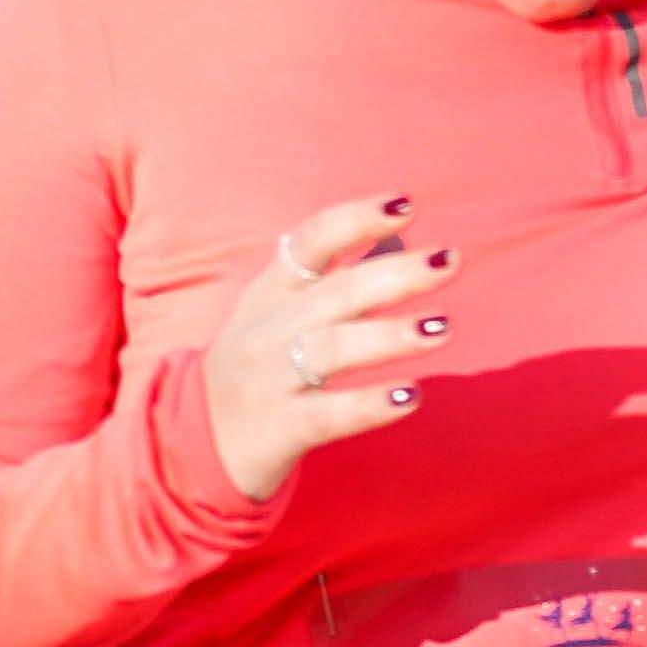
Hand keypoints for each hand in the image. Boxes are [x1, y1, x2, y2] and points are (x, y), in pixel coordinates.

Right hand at [200, 196, 446, 500]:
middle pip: (336, 294)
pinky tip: (411, 395)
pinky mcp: (280, 429)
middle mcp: (268, 328)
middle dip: (396, 274)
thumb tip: (397, 235)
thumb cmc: (259, 364)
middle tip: (449, 261)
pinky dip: (369, 404)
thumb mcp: (280, 310)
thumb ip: (335, 276)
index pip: (313, 241)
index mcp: (271, 291)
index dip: (356, 219)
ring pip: (333, 349)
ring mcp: (271, 379)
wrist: (197, 441)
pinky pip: (329, 414)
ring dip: (390, 335)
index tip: (406, 204)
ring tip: (442, 326)